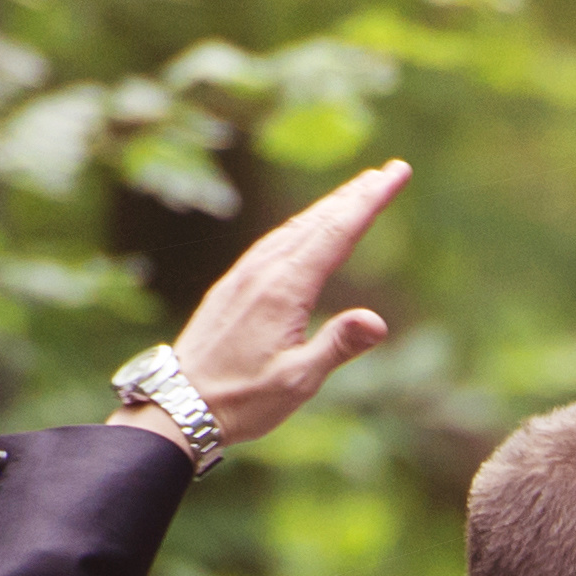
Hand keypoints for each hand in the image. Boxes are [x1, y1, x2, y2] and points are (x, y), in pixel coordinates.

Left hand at [126, 161, 411, 451]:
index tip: (397, 174)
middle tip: (390, 170)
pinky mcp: (233, 284)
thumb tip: (378, 321)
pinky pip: (275, 241)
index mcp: (284, 289)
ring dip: (330, 206)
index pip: (338, 233)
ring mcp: (245, 274)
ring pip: (295, 227)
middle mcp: (263, 271)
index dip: (370, 201)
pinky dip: (302, 225)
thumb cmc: (242, 400)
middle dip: (357, 193)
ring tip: (357, 190)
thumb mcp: (297, 381)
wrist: (178, 404)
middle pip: (319, 220)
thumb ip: (337, 346)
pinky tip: (308, 227)